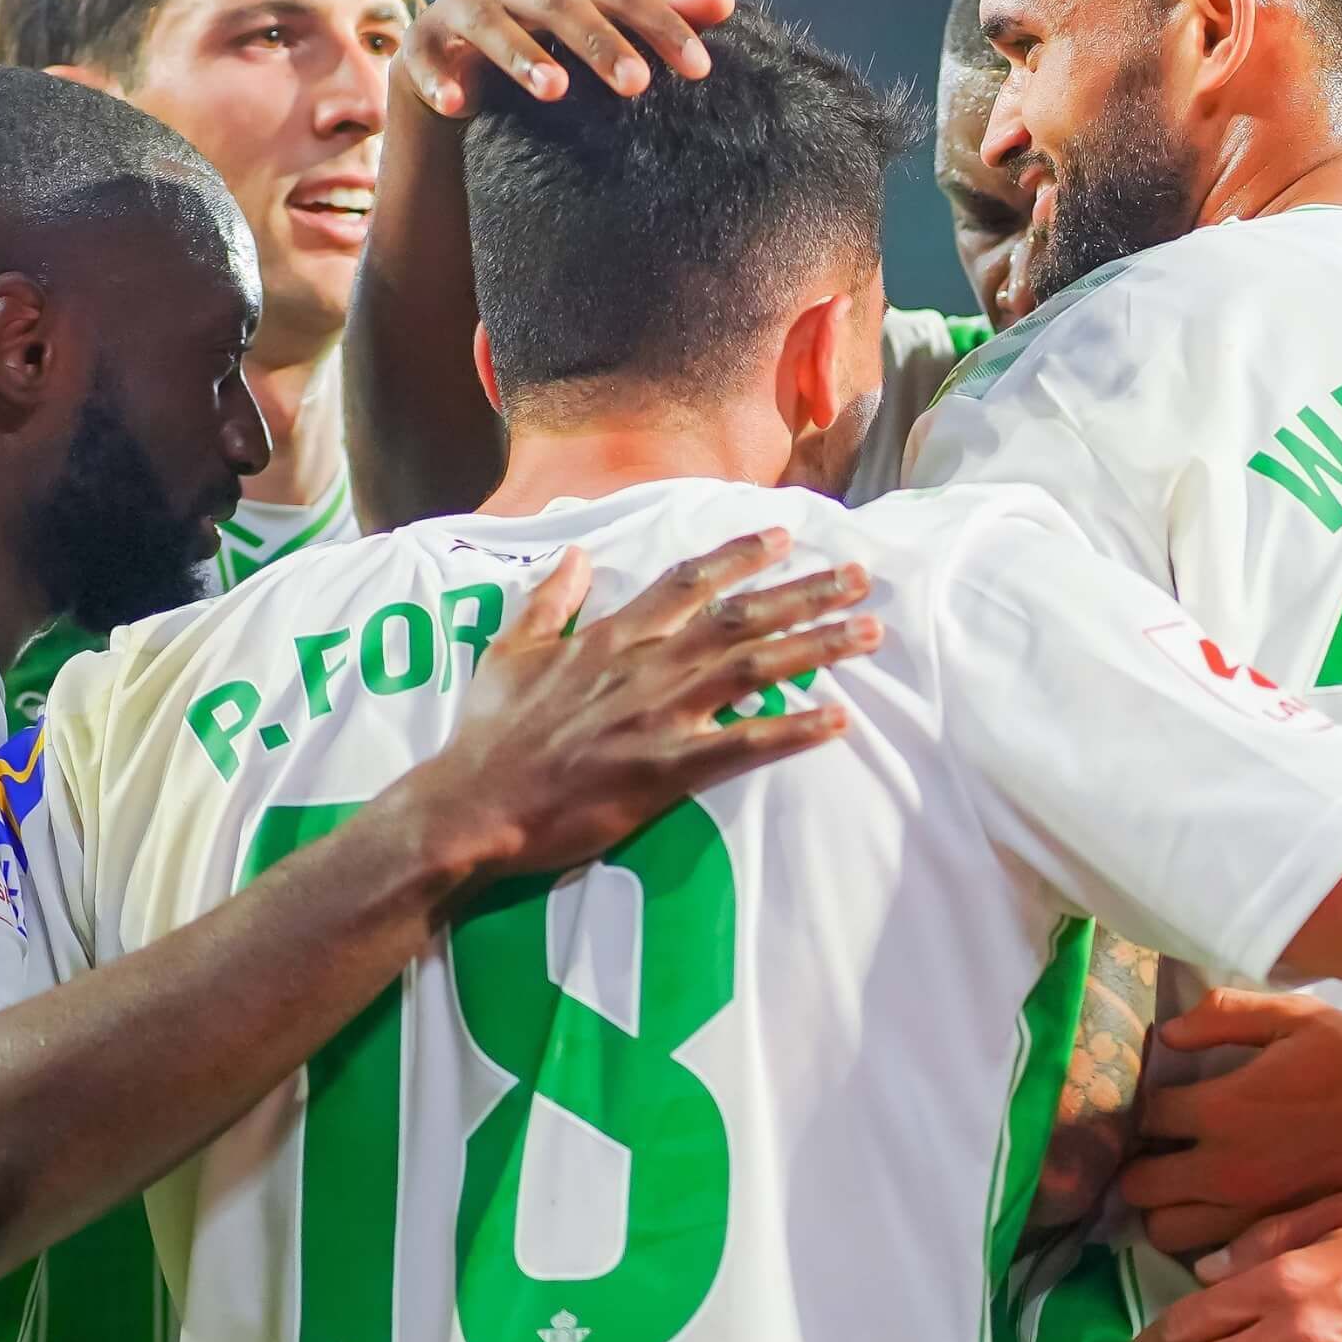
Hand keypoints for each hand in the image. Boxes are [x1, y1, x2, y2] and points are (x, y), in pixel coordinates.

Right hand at [376, 531, 875, 894]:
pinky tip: (837, 720)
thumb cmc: (490, 733)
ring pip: (753, 668)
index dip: (741, 556)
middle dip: (805, 593)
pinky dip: (792, 730)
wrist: (472, 804)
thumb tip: (575, 554)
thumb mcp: (509, 650)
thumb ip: (548, 600)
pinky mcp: (666, 769)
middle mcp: (645, 665)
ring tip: (869, 632)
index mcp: (611, 636)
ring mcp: (659, 715)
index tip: (786, 537)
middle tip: (862, 576)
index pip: (688, 581)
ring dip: (817, 646)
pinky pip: (742, 745)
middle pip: (740, 616)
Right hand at [400, 0, 734, 117]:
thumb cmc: (545, 48)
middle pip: (559, 1)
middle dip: (600, 41)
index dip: (662, 25)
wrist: (458, 73)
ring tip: (555, 91)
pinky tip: (458, 104)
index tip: (702, 70)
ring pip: (490, 21)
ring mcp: (461, 7)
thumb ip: (657, 17)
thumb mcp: (601, 32)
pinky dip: (439, 78)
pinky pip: (423, 56)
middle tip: (638, 85)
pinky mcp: (419, 43)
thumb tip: (726, 2)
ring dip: (521, 54)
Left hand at [1120, 988, 1341, 1253]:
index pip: (1146, 1115)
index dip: (1146, 1106)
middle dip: (1141, 1164)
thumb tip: (1169, 1033)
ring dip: (1165, 1208)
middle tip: (1163, 1151)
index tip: (1164, 1101)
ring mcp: (1245, 1213)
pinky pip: (1208, 1255)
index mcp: (1222, 1109)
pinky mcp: (1272, 1240)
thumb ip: (1226, 1014)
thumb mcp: (1298, 1017)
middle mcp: (1222, 1169)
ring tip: (1184, 1188)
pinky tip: (1218, 1214)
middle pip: (1139, 1184)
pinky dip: (1201, 1237)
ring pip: (1164, 1230)